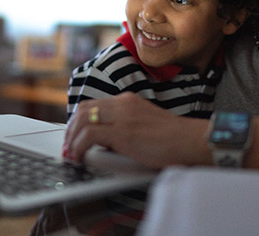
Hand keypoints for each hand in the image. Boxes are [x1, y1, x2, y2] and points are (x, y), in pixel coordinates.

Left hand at [63, 92, 210, 168]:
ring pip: (82, 119)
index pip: (93, 104)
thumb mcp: (144, 125)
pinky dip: (79, 147)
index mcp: (128, 101)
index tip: (74, 136)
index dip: (78, 121)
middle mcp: (123, 104)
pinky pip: (89, 135)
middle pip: (83, 109)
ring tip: (72, 154)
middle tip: (68, 147)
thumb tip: (104, 141)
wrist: (190, 141)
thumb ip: (125, 127)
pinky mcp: (123, 132)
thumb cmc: (172, 139)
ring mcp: (123, 116)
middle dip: (71, 129)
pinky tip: (80, 157)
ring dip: (72, 138)